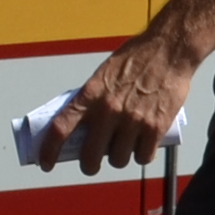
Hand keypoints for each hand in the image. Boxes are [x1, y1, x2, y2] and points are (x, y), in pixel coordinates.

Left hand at [38, 34, 196, 174]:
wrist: (168, 50)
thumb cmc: (136, 59)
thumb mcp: (103, 74)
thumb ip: (92, 99)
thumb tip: (81, 125)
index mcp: (91, 94)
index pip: (61, 128)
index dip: (49, 150)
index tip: (45, 163)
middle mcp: (109, 110)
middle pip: (90, 157)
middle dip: (89, 165)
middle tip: (92, 162)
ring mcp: (133, 120)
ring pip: (118, 160)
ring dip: (119, 158)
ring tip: (124, 146)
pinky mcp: (155, 127)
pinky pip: (143, 157)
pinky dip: (141, 155)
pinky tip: (142, 145)